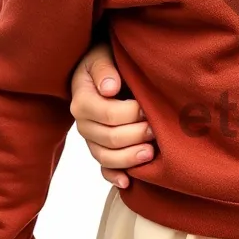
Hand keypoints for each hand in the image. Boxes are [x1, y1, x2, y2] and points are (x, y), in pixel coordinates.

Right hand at [69, 43, 156, 188]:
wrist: (104, 67)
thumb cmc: (106, 58)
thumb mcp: (103, 55)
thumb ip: (105, 68)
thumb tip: (110, 88)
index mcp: (82, 100)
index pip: (107, 114)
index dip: (130, 114)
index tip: (146, 107)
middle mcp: (83, 122)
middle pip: (109, 138)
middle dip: (135, 135)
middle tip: (155, 128)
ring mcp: (91, 138)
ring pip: (106, 157)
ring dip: (129, 158)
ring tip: (150, 152)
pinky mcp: (100, 147)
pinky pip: (103, 168)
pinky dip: (114, 177)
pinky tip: (127, 182)